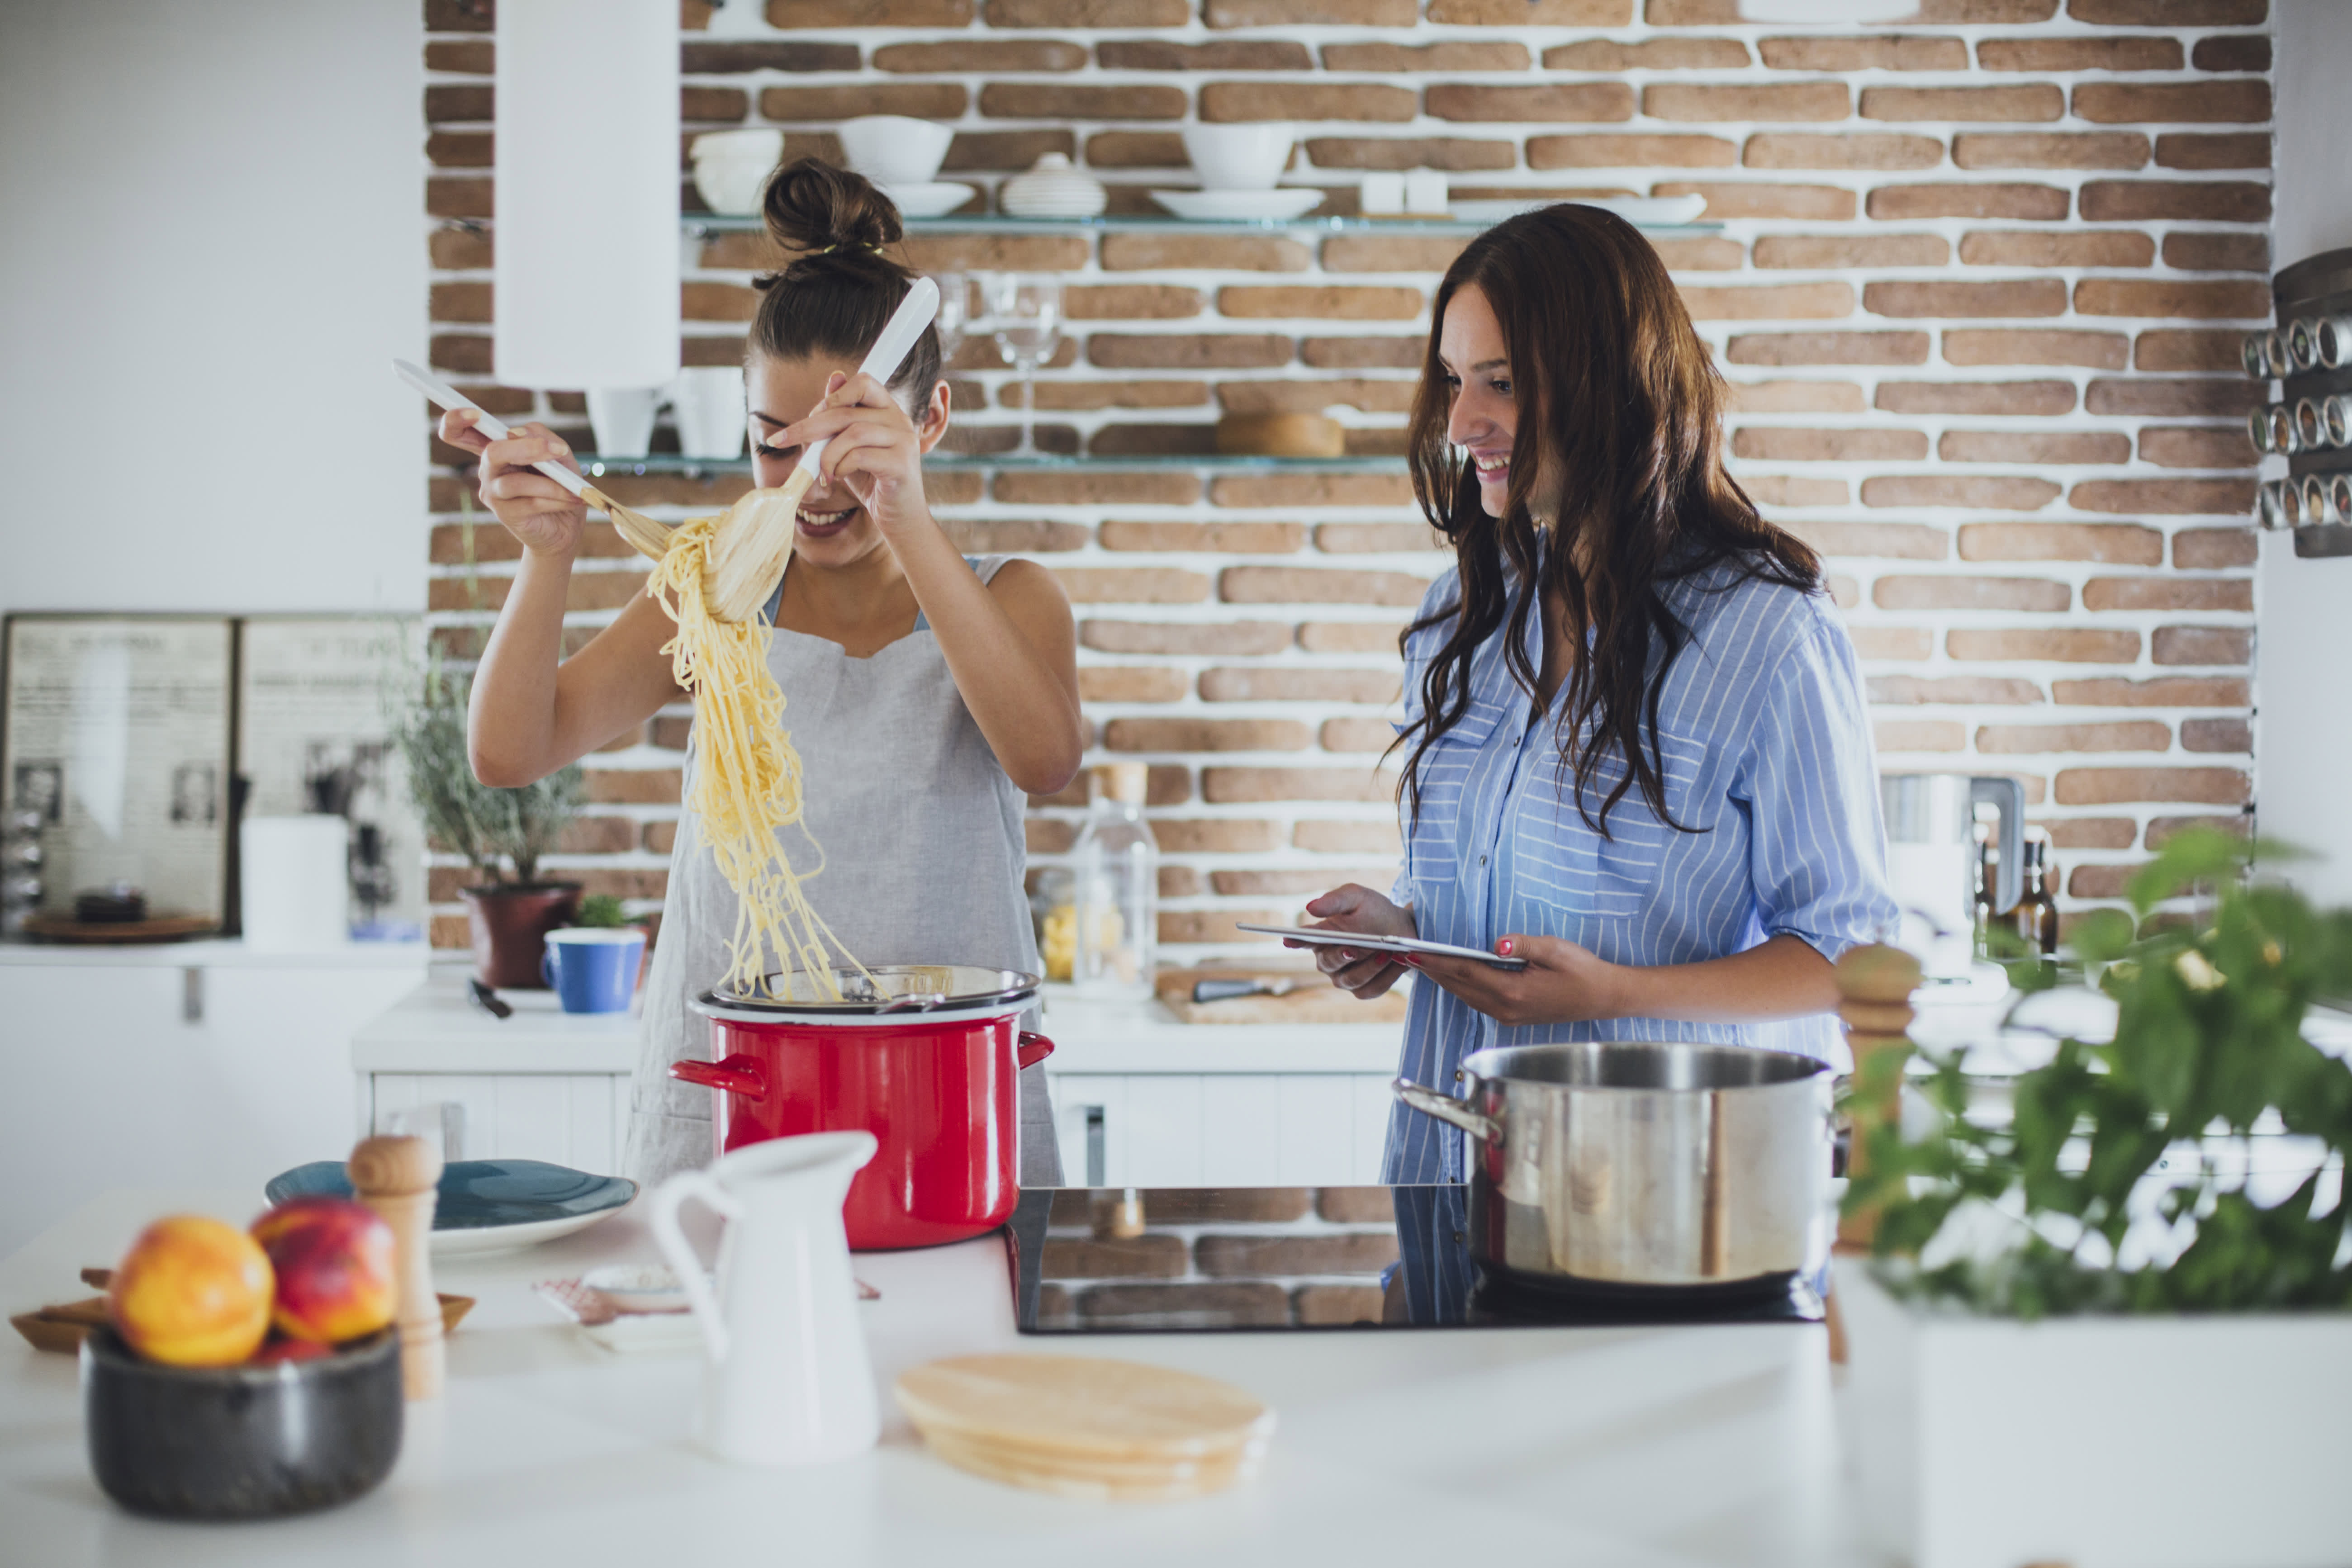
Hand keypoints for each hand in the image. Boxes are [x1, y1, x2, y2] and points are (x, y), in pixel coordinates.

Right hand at [440, 411, 585, 557]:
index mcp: (497, 447)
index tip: (475, 413)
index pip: (460, 432)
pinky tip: (574, 500)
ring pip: (516, 482)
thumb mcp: (558, 453)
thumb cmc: (560, 482)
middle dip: (525, 448)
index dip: (456, 420)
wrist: (567, 524)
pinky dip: (557, 499)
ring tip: (574, 489)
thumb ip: (540, 436)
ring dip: (552, 484)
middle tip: (558, 450)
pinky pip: (530, 502)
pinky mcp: (504, 513)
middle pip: (492, 452)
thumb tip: (517, 432)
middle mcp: (488, 468)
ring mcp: (492, 491)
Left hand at [779, 371, 931, 542]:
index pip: (863, 382)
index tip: (808, 417)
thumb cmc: (873, 482)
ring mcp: (904, 440)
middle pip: (846, 411)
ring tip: (823, 473)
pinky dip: (839, 467)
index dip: (832, 397)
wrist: (900, 519)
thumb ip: (841, 418)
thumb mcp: (850, 447)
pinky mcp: (901, 463)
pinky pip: (859, 455)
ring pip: (852, 432)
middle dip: (808, 427)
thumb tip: (834, 376)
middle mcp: (900, 419)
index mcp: (889, 410)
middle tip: (782, 441)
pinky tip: (837, 478)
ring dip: (826, 454)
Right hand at [1294, 884, 1416, 999]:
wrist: (1403, 928)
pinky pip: (1371, 989)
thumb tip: (1311, 907)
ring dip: (1369, 967)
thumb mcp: (1357, 897)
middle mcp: (1329, 961)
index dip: (1296, 941)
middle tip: (1352, 949)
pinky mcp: (1364, 990)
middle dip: (1340, 957)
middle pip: (1327, 963)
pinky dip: (1386, 976)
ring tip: (1386, 952)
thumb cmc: (1374, 911)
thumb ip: (1335, 900)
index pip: (1304, 940)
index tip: (1288, 939)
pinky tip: (1397, 961)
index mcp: (1322, 937)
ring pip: (1351, 980)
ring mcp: (1345, 978)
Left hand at [1400, 933, 1626, 1027]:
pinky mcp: (1513, 1016)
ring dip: (1444, 980)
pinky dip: (1460, 987)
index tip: (1414, 954)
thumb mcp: (1555, 949)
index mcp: (1512, 991)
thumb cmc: (1583, 970)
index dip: (1437, 962)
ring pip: (1466, 996)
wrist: (1604, 997)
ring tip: (1423, 964)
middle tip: (1407, 957)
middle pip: (1459, 986)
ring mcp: (1508, 1016)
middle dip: (1432, 971)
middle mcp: (1505, 1008)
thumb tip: (1496, 942)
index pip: (1464, 972)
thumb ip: (1523, 944)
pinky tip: (1452, 976)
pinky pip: (1477, 1001)